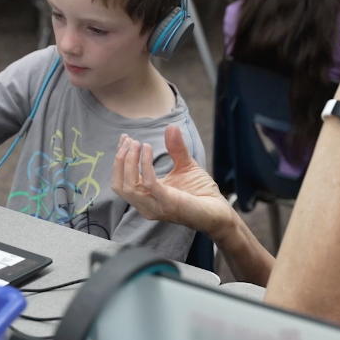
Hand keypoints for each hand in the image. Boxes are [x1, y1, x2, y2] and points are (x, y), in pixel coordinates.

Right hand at [111, 127, 234, 236]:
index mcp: (146, 198)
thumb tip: (170, 127)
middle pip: (119, 185)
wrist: (219, 212)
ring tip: (136, 143)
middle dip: (120, 159)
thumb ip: (176, 149)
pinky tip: (148, 148)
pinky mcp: (168, 202)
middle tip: (128, 139)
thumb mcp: (185, 166)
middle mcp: (146, 205)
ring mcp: (156, 206)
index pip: (121, 181)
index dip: (119, 159)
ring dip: (129, 161)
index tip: (125, 138)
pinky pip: (148, 183)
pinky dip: (145, 164)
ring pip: (128, 186)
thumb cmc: (202, 193)